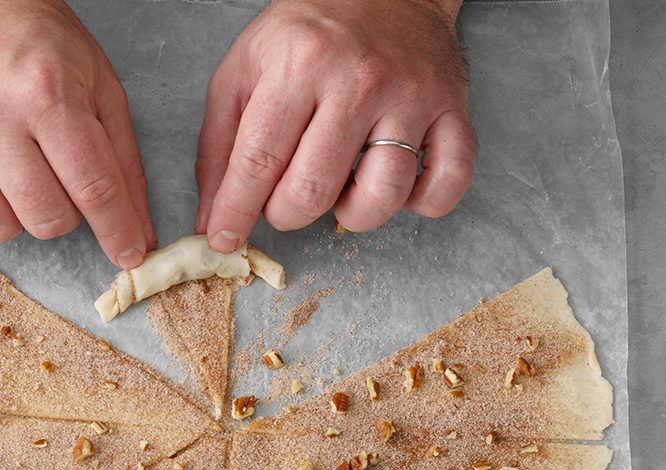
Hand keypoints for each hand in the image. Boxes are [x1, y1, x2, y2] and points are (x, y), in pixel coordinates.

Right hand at [0, 0, 154, 267]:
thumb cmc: (30, 40)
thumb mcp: (95, 82)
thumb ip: (121, 158)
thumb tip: (138, 231)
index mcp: (47, 95)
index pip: (94, 189)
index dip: (118, 232)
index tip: (129, 255)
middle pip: (46, 219)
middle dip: (62, 212)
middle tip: (53, 179)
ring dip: (13, 212)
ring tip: (9, 170)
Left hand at [194, 0, 474, 249]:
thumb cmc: (308, 35)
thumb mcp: (244, 70)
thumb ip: (220, 145)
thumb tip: (214, 220)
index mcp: (299, 65)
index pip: (258, 161)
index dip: (236, 211)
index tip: (225, 238)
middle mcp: (357, 80)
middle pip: (313, 190)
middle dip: (287, 214)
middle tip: (284, 200)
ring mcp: (410, 96)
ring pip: (381, 196)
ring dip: (351, 215)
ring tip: (339, 192)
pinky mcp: (451, 108)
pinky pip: (448, 180)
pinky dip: (423, 203)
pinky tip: (396, 188)